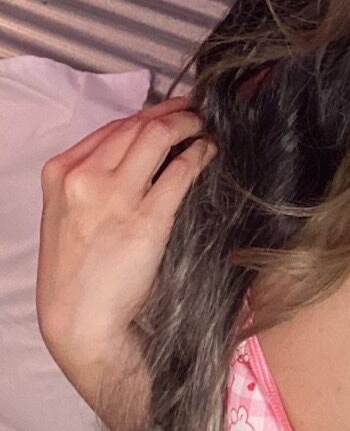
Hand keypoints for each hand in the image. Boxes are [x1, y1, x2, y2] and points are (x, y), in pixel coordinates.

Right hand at [36, 93, 217, 383]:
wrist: (80, 320)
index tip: (169, 109)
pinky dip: (199, 154)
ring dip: (188, 126)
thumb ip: (90, 179)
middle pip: (137, 126)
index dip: (148, 113)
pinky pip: (179, 172)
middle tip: (196, 112)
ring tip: (204, 128)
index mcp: (60, 172)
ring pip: (159, 136)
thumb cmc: (75, 273)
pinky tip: (208, 153)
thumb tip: (136, 151)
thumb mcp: (66, 215)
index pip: (111, 127)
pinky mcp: (146, 219)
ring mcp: (115, 197)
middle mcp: (84, 177)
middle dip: (172, 113)